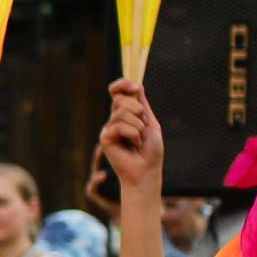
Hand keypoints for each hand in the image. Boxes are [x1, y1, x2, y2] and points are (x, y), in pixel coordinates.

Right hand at [99, 81, 164, 199]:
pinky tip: (134, 145)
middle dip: (138, 111)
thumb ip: (143, 106)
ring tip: (139, 140)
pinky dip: (133, 134)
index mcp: (125, 115)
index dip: (122, 84)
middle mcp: (114, 120)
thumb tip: (138, 87)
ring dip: (138, 127)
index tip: (135, 87)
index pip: (116, 92)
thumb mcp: (151, 124)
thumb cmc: (150, 152)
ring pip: (122, 113)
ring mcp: (108, 129)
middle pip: (120, 100)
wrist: (147, 171)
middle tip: (143, 129)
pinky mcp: (105, 139)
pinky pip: (119, 126)